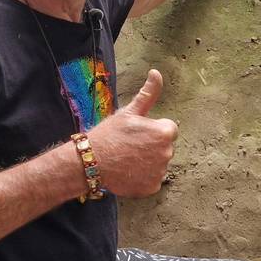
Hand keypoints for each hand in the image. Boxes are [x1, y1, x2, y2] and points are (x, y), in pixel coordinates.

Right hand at [88, 69, 177, 197]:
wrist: (91, 162)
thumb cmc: (109, 134)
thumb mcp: (129, 111)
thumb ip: (148, 93)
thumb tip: (156, 72)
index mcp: (164, 132)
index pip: (168, 129)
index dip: (152, 129)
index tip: (136, 133)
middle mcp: (167, 153)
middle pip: (164, 147)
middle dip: (151, 145)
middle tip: (130, 145)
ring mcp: (160, 172)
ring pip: (158, 163)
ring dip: (147, 162)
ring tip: (127, 158)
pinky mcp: (152, 187)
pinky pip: (152, 179)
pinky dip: (143, 177)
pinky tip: (128, 171)